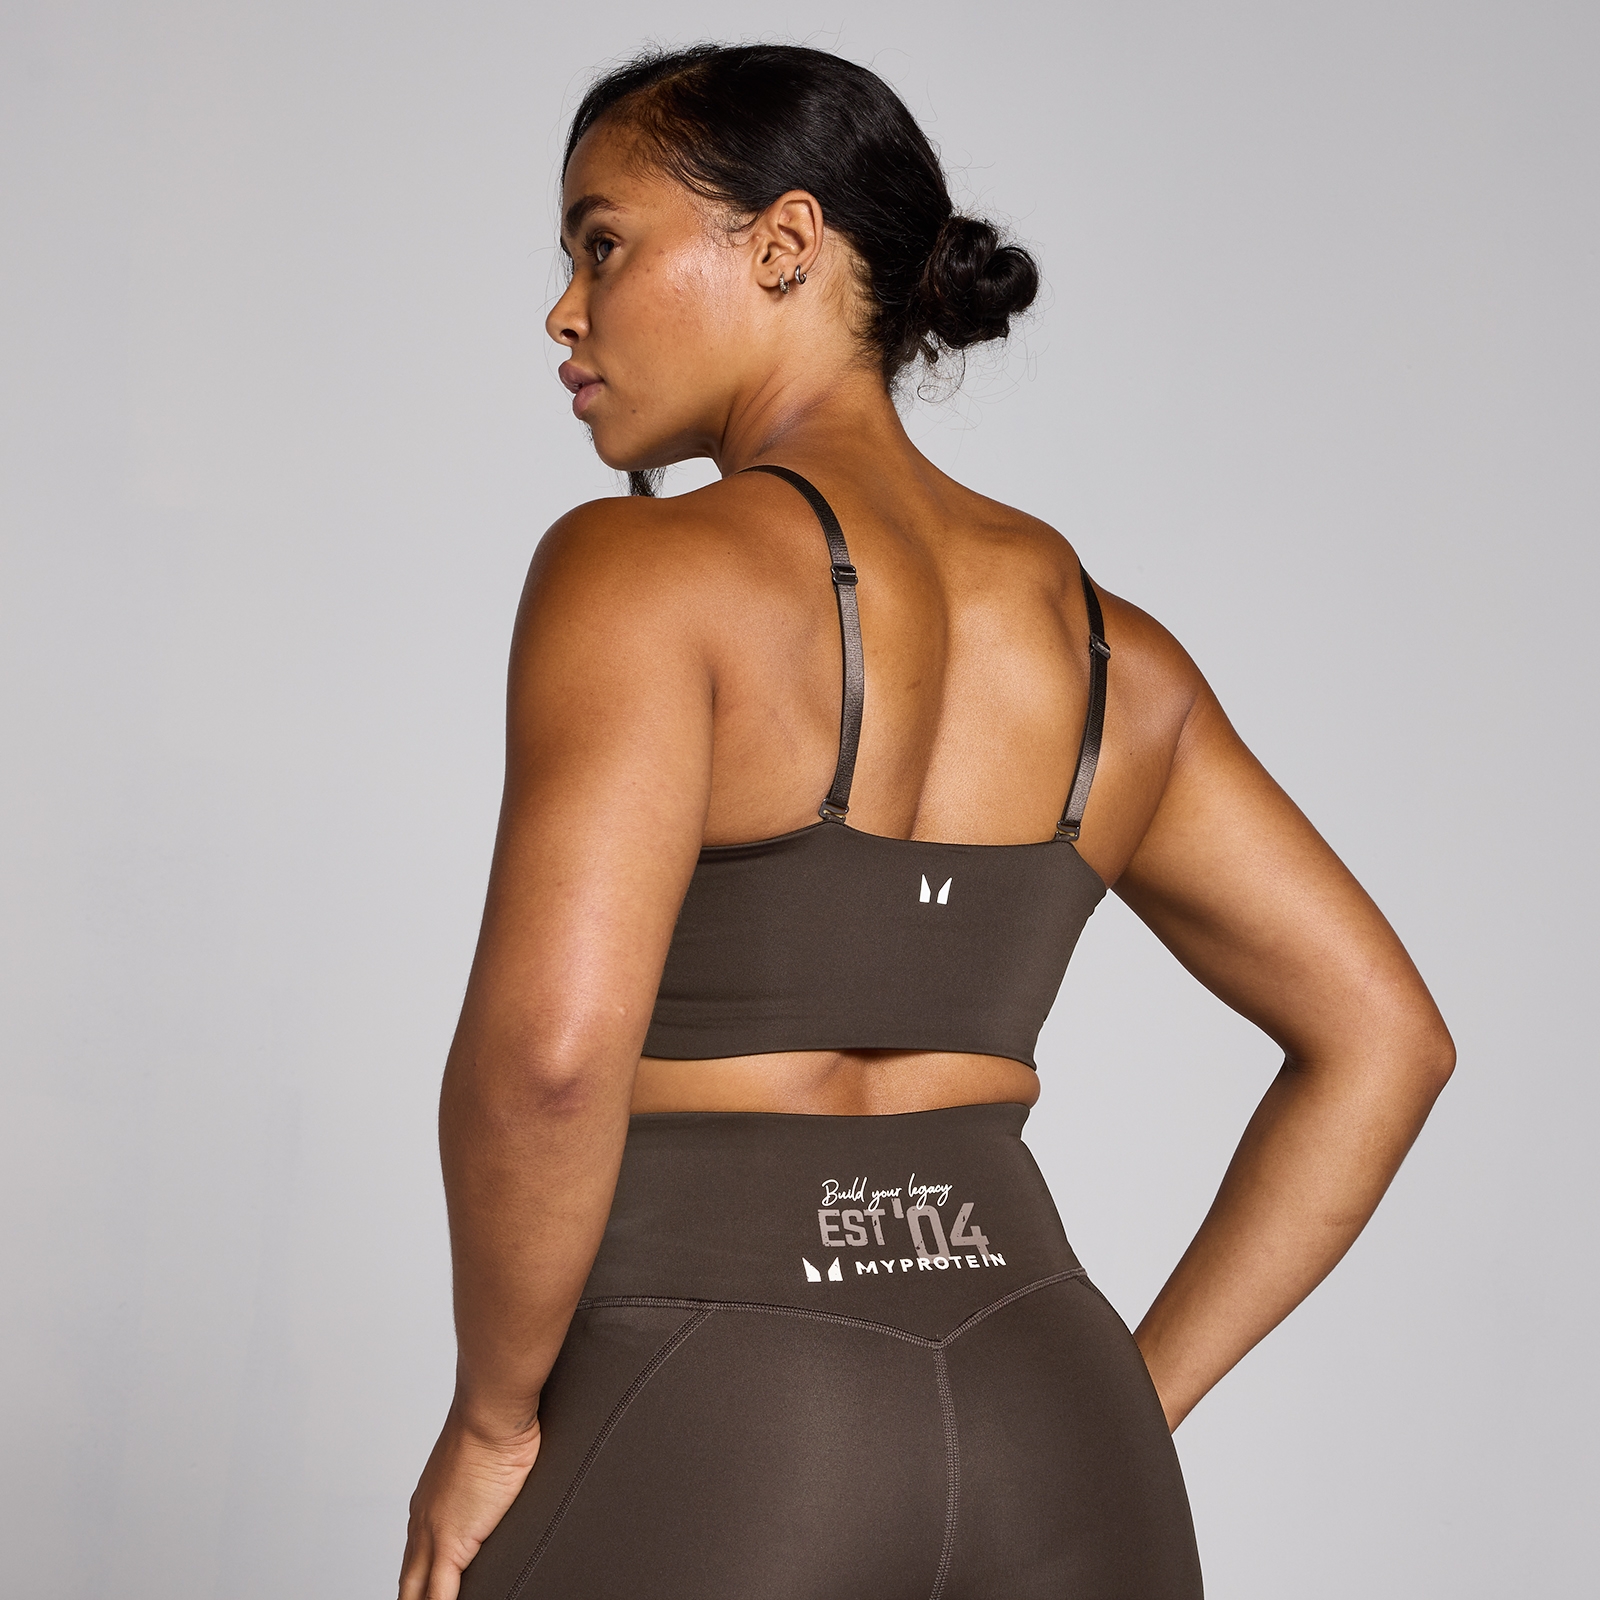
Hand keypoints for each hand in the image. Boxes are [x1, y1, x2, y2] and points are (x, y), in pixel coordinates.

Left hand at [399, 1403, 541, 1599]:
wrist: (492, 1412)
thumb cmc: (493, 1425)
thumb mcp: (480, 1463)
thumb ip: (480, 1483)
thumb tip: (496, 1484)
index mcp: (427, 1503)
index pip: (415, 1557)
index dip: (415, 1584)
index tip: (419, 1594)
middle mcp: (423, 1521)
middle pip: (408, 1581)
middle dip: (410, 1599)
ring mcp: (433, 1534)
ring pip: (414, 1592)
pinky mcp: (451, 1543)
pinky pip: (439, 1595)